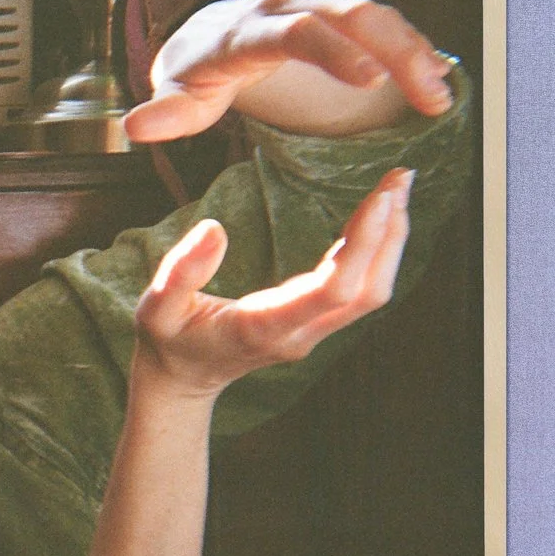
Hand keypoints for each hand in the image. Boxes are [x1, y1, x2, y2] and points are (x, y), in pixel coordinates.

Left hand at [123, 0, 455, 142]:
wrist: (202, 38)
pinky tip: (433, 76)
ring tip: (440, 93)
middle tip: (429, 93)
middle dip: (395, 52)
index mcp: (249, 30)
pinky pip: (377, 22)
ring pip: (372, 15)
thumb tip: (135, 125)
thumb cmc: (194, 74)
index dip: (335, 52)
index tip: (370, 81)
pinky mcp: (332, 11)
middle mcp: (286, 5)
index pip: (297, 32)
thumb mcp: (176, 98)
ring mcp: (313, 3)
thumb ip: (163, 114)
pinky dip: (408, 46)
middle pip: (350, 17)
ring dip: (411, 50)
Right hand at [132, 167, 413, 398]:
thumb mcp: (156, 308)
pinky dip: (375, 249)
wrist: (182, 378)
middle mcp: (297, 334)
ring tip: (395, 186)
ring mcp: (310, 332)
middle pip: (367, 292)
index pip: (330, 292)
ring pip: (371, 293)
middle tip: (399, 177)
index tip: (379, 198)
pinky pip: (359, 290)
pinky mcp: (315, 322)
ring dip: (390, 240)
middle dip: (390, 234)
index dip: (362, 245)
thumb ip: (180, 272)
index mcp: (262, 328)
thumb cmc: (169, 340)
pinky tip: (376, 214)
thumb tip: (214, 228)